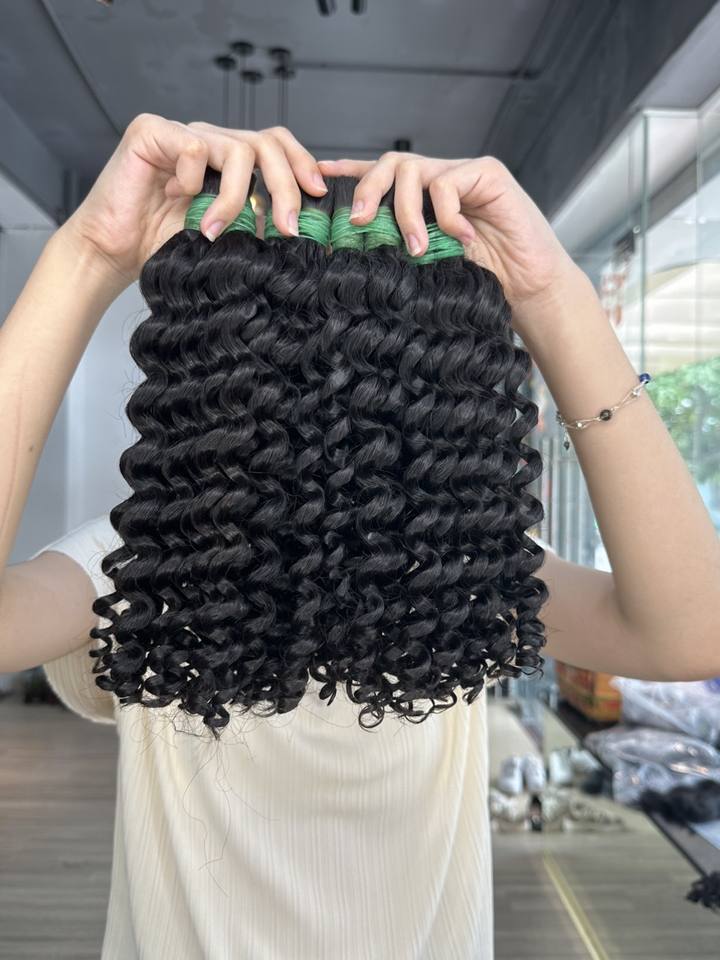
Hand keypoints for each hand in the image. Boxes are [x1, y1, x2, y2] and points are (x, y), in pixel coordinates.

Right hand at [64, 114, 327, 289]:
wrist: (112, 254)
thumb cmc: (162, 246)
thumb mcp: (225, 237)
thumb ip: (256, 224)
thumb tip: (303, 230)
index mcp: (228, 161)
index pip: (277, 146)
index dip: (302, 165)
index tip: (318, 197)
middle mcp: (210, 141)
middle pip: (267, 144)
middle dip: (285, 187)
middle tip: (286, 227)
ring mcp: (182, 133)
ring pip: (238, 149)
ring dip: (236, 197)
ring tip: (215, 230)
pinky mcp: (152, 131)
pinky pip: (194, 146)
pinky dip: (194, 178)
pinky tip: (178, 198)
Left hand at [318, 153, 585, 331]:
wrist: (529, 290)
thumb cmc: (481, 281)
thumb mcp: (428, 265)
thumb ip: (399, 246)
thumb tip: (354, 247)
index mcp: (421, 199)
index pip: (380, 178)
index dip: (349, 174)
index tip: (319, 178)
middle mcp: (439, 179)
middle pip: (390, 164)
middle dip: (367, 190)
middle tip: (358, 223)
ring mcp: (463, 172)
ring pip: (414, 170)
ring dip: (405, 211)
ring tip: (417, 248)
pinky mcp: (487, 173)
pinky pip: (447, 183)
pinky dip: (446, 214)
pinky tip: (461, 239)